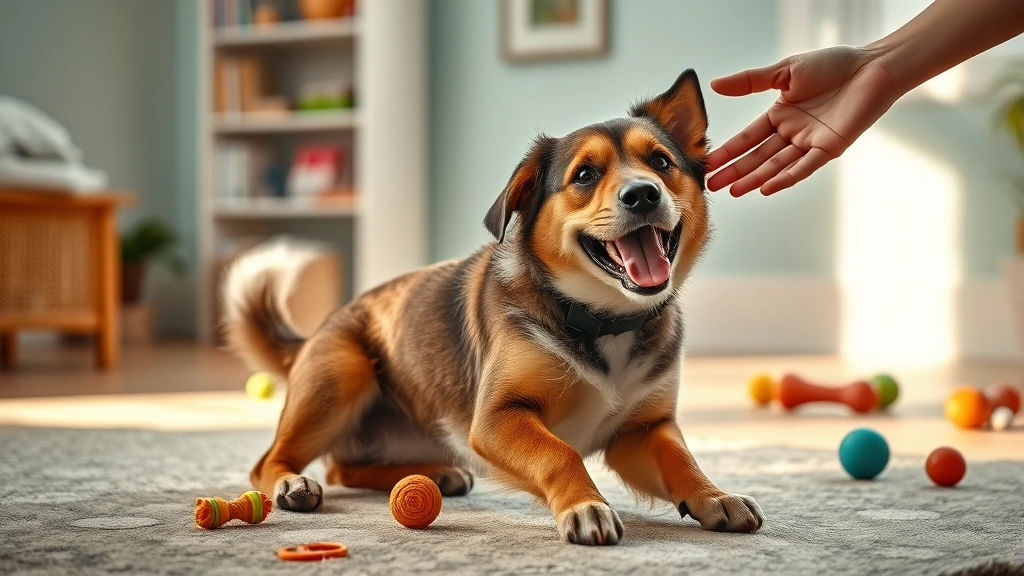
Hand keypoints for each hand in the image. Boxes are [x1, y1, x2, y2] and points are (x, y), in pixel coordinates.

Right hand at [706, 46, 900, 196]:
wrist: (872, 67)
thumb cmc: (834, 65)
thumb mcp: (785, 70)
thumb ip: (750, 81)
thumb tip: (715, 85)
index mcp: (780, 115)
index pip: (748, 138)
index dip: (728, 151)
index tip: (709, 163)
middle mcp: (792, 133)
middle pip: (758, 156)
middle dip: (735, 171)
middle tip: (712, 186)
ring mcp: (809, 143)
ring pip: (776, 165)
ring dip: (755, 178)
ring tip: (734, 190)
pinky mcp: (828, 148)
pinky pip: (804, 166)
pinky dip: (786, 177)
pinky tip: (767, 188)